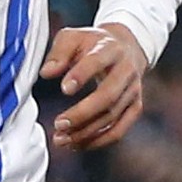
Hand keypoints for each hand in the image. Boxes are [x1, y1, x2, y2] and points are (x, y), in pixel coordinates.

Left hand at [44, 23, 146, 150]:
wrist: (127, 46)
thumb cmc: (93, 43)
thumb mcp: (74, 37)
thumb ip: (59, 53)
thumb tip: (46, 73)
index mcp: (110, 49)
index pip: (97, 61)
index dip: (82, 75)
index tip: (64, 89)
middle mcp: (126, 70)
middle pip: (108, 96)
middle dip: (83, 113)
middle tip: (58, 124)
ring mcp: (133, 90)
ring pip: (112, 116)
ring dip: (86, 132)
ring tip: (61, 139)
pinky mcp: (135, 107)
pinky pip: (119, 129)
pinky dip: (98, 140)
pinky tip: (77, 144)